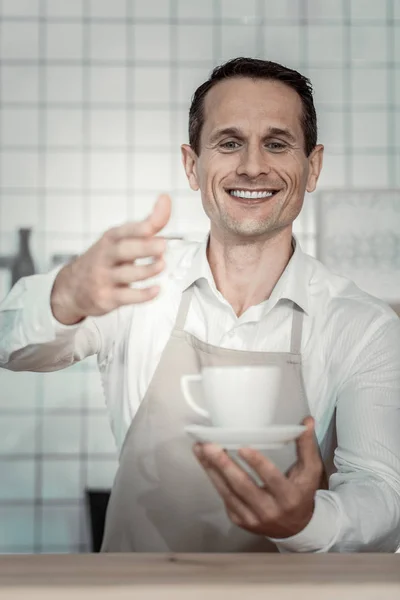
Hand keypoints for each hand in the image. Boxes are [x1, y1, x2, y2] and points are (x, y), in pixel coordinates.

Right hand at [51, 194, 171, 324]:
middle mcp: (106, 256)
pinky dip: (142, 295)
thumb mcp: (120, 239)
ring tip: (162, 265)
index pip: (124, 231)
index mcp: (111, 239)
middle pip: (123, 250)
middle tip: (162, 245)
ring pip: (126, 274)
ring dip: (146, 270)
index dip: (139, 228)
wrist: (72, 287)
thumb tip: (166, 200)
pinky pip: (126, 297)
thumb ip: (148, 223)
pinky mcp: (107, 298)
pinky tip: (156, 290)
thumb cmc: (104, 260)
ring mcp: (104, 278)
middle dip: (143, 247)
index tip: (152, 226)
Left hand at [193, 416, 323, 538]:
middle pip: (243, 486)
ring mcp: (251, 518)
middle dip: (224, 465)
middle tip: (209, 445)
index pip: (272, 479)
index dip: (257, 464)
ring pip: (228, 492)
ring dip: (211, 469)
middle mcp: (269, 511)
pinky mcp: (239, 519)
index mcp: (289, 497)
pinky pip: (224, 497)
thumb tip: (307, 420)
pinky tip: (205, 462)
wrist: (294, 530)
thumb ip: (307, 446)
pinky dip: (213, 478)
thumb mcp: (310, 472)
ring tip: (200, 449)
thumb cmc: (301, 493)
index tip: (242, 447)